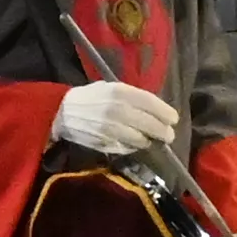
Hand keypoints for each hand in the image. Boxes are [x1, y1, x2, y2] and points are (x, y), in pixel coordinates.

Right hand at [50, 77, 179, 161]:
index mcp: (119, 92)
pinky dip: (134, 147)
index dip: (165, 112)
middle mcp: (117, 110)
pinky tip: (134, 143)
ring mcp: (111, 129)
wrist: (63, 113)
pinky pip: (127, 148)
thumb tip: (156, 110)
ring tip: (151, 139)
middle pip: (149, 124)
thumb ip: (132, 97)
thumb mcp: (111, 88)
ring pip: (140, 139)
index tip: (173, 119)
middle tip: (168, 134)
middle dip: (163, 131)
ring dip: (148, 140)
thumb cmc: (91, 97)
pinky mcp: (105, 143)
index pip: (150, 103)